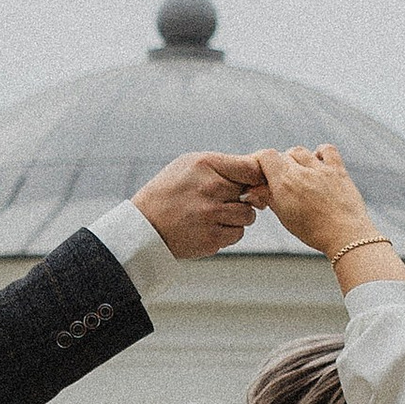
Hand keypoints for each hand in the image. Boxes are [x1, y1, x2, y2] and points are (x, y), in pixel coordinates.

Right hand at [134, 152, 268, 259]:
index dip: (255, 177)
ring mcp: (211, 215)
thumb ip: (225, 165)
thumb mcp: (190, 164)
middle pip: (252, 193)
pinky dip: (228, 232)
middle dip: (241, 197)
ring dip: (237, 216)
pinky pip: (237, 234)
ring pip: (248, 216)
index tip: (247, 182)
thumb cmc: (170, 191)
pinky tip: (209, 227)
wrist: (144, 225)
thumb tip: (260, 173)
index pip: (252, 168)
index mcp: (206, 165)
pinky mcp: (211, 239)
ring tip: (213, 213)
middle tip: (218, 199)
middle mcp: (211, 189)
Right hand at [256, 144, 371, 260]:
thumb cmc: (314, 231)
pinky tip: (317, 163)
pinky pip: (327, 149)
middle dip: (278, 166)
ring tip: (297, 175)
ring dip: (295, 159)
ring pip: (300, 151)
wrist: (345, 236)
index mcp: (284, 183)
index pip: (266, 156)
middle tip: (280, 181)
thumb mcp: (284, 216)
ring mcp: (321, 169)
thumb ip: (268, 197)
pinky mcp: (338, 170)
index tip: (261, 171)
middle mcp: (301, 172)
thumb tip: (253, 189)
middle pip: (283, 155)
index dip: (261, 160)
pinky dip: (320, 152)